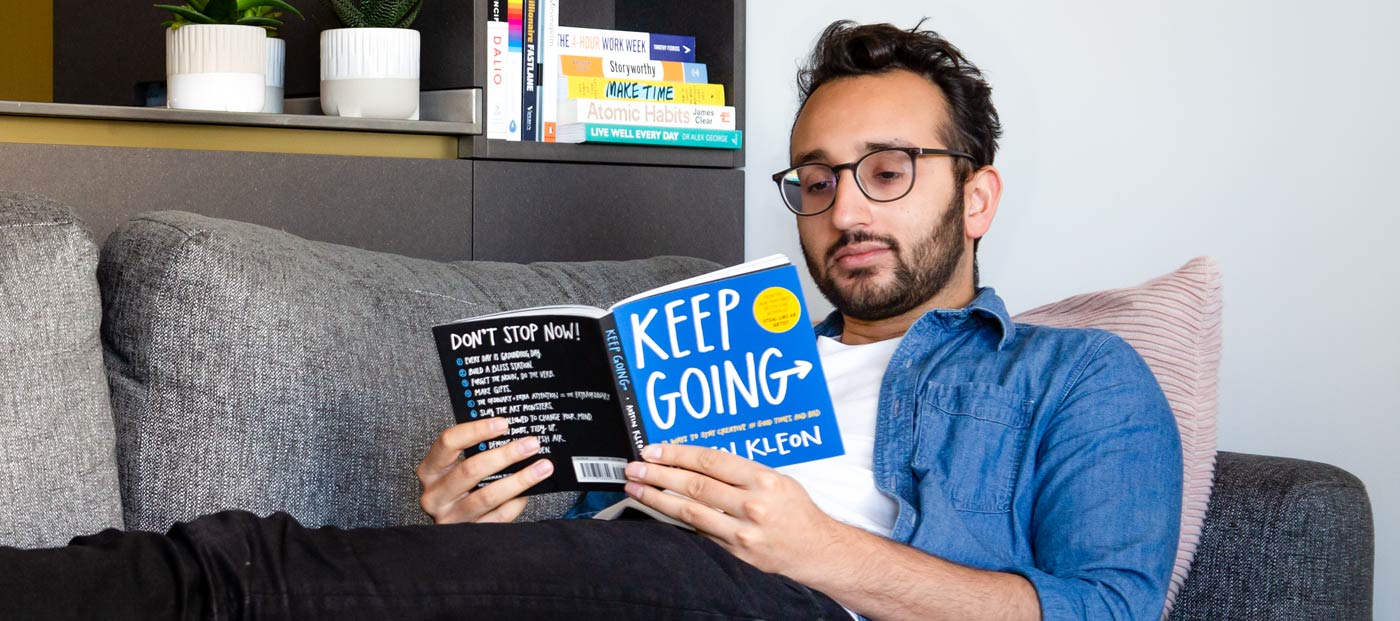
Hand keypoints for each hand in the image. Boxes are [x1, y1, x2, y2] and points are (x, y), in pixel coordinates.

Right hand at [416, 417, 553, 523]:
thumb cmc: (458, 489)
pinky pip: (498, 516)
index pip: (448, 442)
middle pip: (471, 470)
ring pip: (488, 496)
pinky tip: (529, 492)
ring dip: (519, 480)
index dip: (476, 430)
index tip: (503, 423)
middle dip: (505, 455)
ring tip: (542, 467)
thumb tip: (514, 436)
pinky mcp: (468, 534)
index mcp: (430, 471)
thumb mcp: (456, 468)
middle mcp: (436, 495)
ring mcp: (451, 517)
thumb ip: (476, 453)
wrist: (449, 539)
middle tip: (531, 444)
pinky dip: (516, 503)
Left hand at [622, 444, 849, 580]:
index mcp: (763, 480)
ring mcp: (742, 532)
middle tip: (634, 468)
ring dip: (657, 498)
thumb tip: (696, 461)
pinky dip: (676, 520)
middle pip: (694, 485)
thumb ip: (740, 472)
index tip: (653, 450)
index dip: (677, 454)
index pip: (710, 461)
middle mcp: (752, 505)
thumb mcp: (776, 480)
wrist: (816, 550)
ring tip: (636, 488)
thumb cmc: (796, 511)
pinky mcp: (735, 553)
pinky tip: (659, 511)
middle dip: (658, 475)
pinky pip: (699, 532)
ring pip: (689, 511)